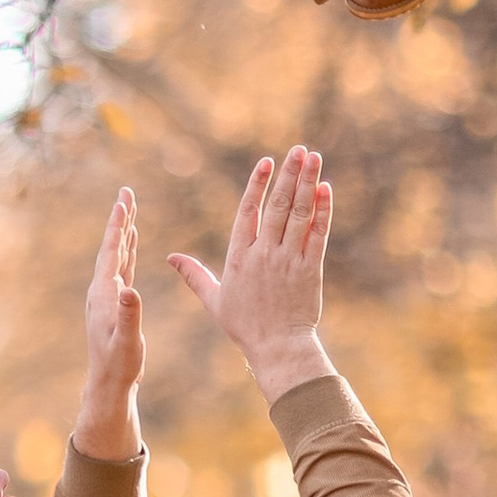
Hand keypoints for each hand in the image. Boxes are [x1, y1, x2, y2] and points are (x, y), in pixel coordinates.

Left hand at [74, 186, 143, 457]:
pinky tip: (131, 241)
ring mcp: (106, 294)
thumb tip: (129, 289)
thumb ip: (128, 314)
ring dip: (123, 231)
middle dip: (120, 219)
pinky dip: (126, 249)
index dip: (118, 226)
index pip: (112, 252)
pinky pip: (121, 266)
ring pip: (116, 254)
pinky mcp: (114, 300)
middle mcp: (102, 289)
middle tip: (126, 192)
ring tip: (129, 209)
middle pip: (112, 246)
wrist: (109, 382)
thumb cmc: (120, 364)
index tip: (123, 201)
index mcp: (104, 293)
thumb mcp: (127, 340)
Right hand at [169, 147, 335, 403]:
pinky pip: (318, 234)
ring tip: (313, 158)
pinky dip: (323, 211)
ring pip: (299, 214)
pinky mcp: (310, 269)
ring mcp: (289, 260)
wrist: (277, 347)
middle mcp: (265, 254)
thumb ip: (194, 274)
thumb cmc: (244, 325)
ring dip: (307, 184)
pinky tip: (326, 189)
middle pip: (278, 206)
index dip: (257, 184)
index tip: (267, 161)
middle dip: (289, 175)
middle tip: (298, 149)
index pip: (248, 212)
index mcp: (240, 257)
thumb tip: (170, 258)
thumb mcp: (214, 299)